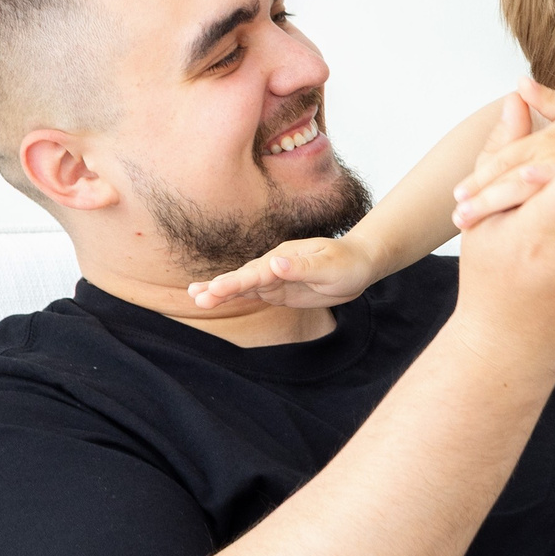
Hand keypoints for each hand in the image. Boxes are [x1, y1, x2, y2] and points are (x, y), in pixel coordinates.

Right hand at [190, 234, 379, 310]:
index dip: (238, 282)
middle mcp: (274, 265)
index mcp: (285, 257)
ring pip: (243, 286)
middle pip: (244, 278)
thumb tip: (275, 263)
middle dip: (221, 287)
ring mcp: (274, 277)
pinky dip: (233, 296)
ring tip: (195, 297)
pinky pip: (252, 294)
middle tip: (197, 296)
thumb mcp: (329, 266)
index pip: (258, 272)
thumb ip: (302, 267)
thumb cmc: (348, 264)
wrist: (359, 265)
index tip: (219, 289)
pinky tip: (214, 298)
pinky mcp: (278, 290)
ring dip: (220, 292)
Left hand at [451, 79, 554, 230]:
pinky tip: (523, 224)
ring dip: (498, 208)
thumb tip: (520, 82)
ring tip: (474, 225)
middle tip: (459, 218)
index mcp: (547, 139)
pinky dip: (540, 208)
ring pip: (528, 192)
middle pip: (509, 177)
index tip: (456, 198)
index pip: (505, 158)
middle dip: (481, 199)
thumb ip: (547, 100)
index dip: (479, 178)